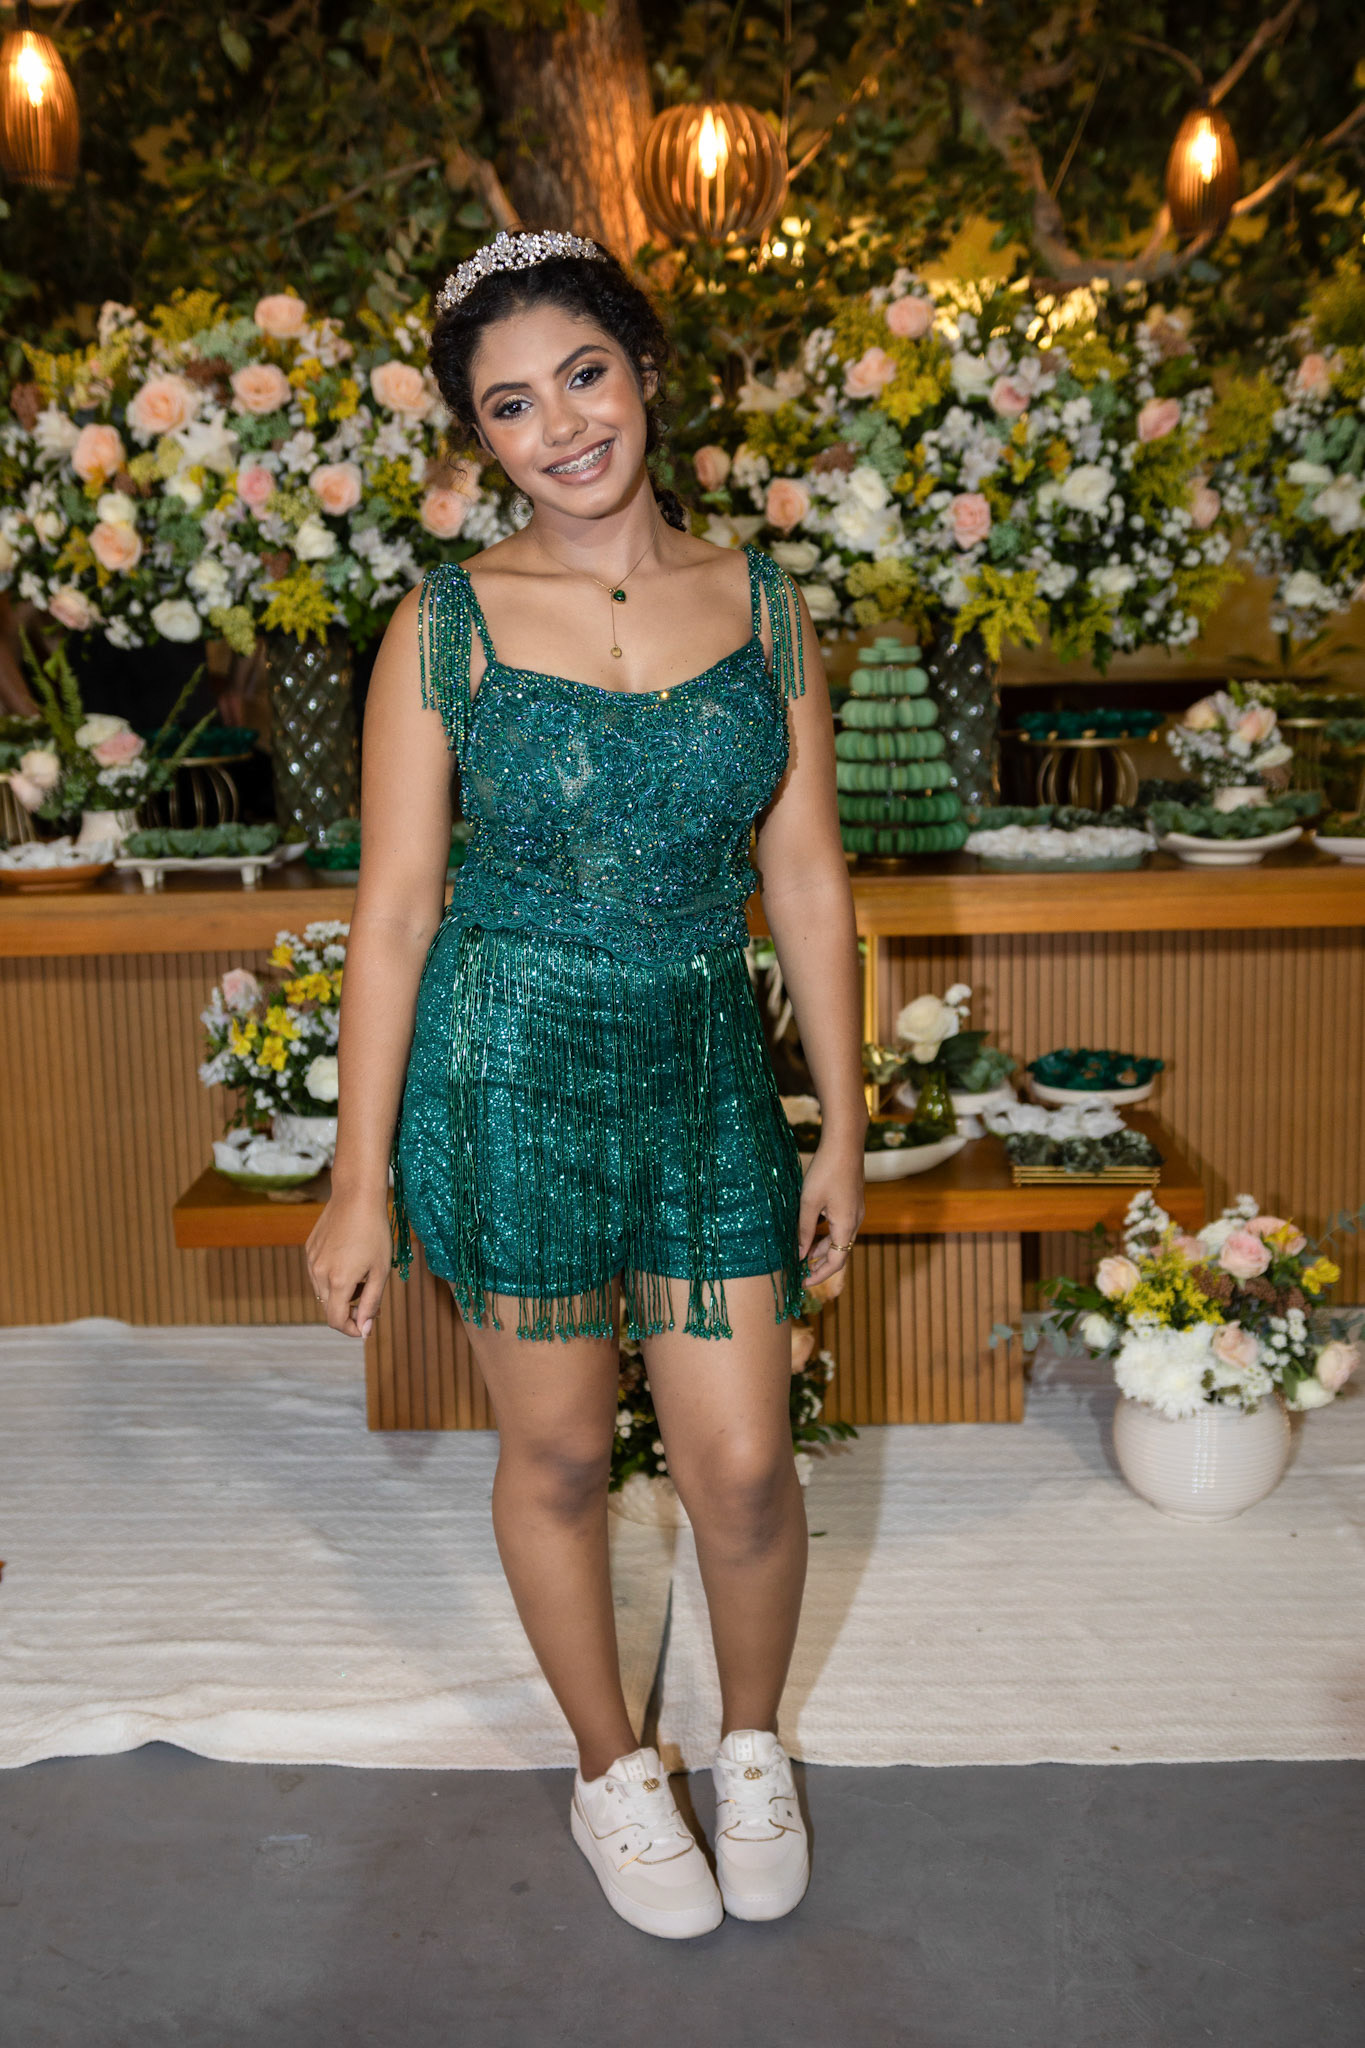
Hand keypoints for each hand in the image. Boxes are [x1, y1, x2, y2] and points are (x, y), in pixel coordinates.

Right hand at [305, 1193, 392, 1339]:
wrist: (356, 1197)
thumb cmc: (374, 1233)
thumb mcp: (380, 1271)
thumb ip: (371, 1303)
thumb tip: (363, 1331)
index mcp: (338, 1281)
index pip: (336, 1321)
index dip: (351, 1329)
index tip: (365, 1327)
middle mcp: (319, 1274)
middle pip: (329, 1308)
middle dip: (349, 1311)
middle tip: (371, 1300)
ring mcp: (311, 1261)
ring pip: (323, 1292)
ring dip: (341, 1294)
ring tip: (362, 1275)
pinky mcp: (309, 1250)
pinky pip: (319, 1274)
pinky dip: (333, 1277)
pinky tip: (350, 1259)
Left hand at [797, 1134, 865, 1290]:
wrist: (845, 1143)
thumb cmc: (826, 1171)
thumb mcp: (809, 1203)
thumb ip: (805, 1231)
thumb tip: (800, 1255)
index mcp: (846, 1225)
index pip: (836, 1262)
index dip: (819, 1275)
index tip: (803, 1282)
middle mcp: (855, 1221)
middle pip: (839, 1252)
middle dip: (820, 1264)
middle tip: (800, 1271)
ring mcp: (855, 1211)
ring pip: (839, 1239)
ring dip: (822, 1249)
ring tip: (802, 1254)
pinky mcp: (852, 1201)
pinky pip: (840, 1226)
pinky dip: (827, 1234)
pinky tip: (811, 1230)